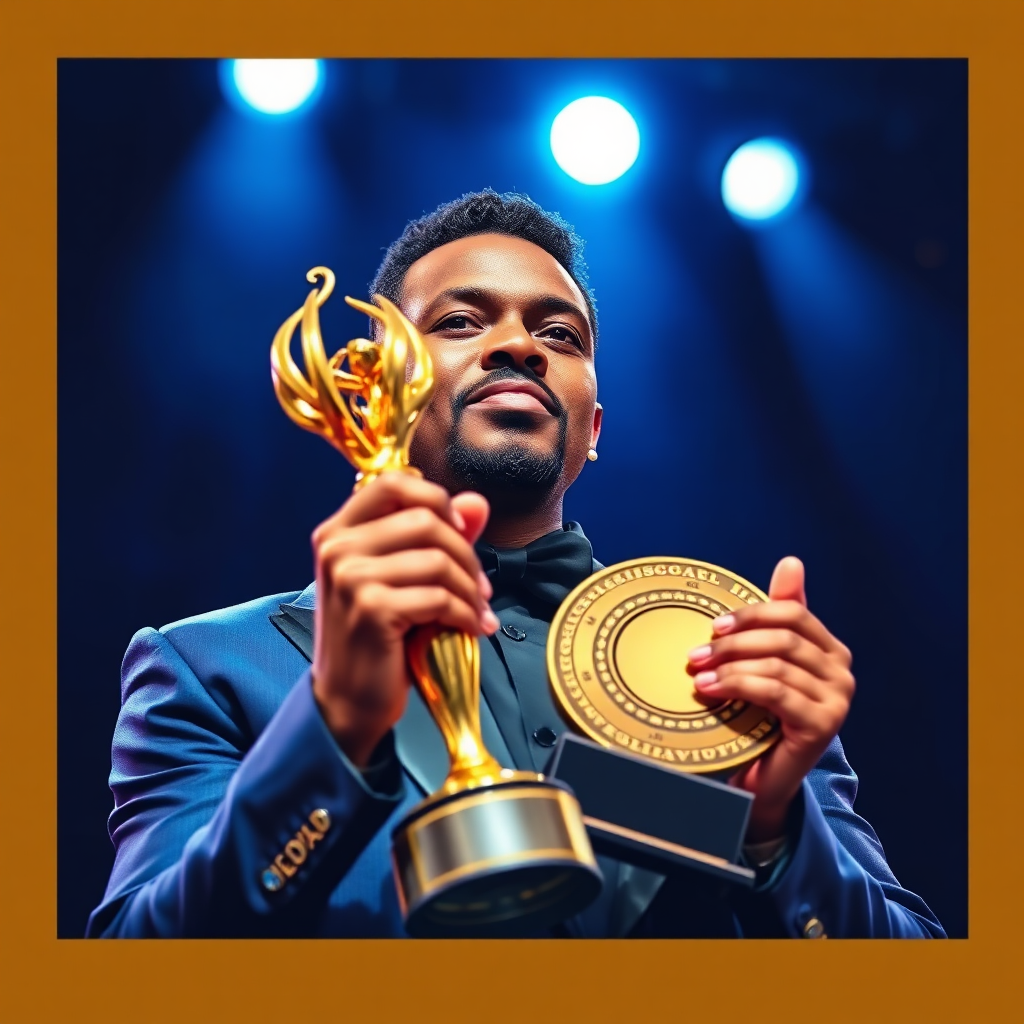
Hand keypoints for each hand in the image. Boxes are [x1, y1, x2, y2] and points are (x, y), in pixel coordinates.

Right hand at [311, 472, 496, 767]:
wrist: (346, 699)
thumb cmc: (377, 636)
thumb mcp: (404, 577)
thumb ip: (438, 536)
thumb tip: (478, 502)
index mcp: (338, 530)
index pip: (393, 482)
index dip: (436, 498)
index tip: (461, 529)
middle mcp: (337, 546)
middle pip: (425, 520)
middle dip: (466, 554)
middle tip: (481, 586)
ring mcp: (350, 576)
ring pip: (438, 560)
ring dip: (471, 589)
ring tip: (478, 611)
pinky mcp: (370, 609)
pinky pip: (439, 598)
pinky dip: (465, 614)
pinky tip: (472, 628)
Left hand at [686, 557, 854, 841]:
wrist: (762, 778)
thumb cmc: (760, 716)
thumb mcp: (765, 661)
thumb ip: (776, 617)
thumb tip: (792, 561)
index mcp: (829, 649)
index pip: (792, 613)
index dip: (751, 614)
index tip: (713, 625)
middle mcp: (841, 672)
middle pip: (783, 638)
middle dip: (735, 642)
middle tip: (697, 653)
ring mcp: (837, 700)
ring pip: (777, 665)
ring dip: (731, 667)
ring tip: (699, 675)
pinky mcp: (823, 724)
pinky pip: (777, 693)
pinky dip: (740, 687)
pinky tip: (712, 691)